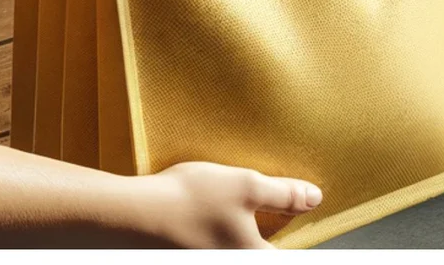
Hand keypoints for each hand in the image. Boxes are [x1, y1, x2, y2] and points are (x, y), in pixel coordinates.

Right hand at [146, 162, 322, 247]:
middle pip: (260, 251)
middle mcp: (230, 264)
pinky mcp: (185, 255)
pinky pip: (212, 246)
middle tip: (266, 213)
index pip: (286, 252)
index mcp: (253, 257)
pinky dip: (215, 234)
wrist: (130, 215)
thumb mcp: (247, 186)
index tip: (293, 220)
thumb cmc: (189, 201)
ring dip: (240, 234)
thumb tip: (314, 198)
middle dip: (266, 234)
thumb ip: (284, 195)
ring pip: (235, 249)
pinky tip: (206, 215)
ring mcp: (204, 261)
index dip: (293, 237)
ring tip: (229, 211)